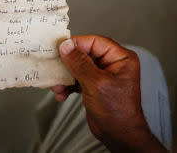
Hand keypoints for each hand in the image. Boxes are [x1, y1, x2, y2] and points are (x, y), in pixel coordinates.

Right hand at [51, 35, 165, 151]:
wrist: (119, 135)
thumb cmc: (117, 111)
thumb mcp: (96, 83)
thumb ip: (80, 63)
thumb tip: (66, 46)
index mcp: (121, 58)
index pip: (95, 42)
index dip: (77, 44)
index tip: (60, 47)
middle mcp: (113, 64)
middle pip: (84, 54)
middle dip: (68, 63)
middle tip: (55, 65)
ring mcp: (103, 76)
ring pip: (78, 67)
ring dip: (65, 77)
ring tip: (57, 85)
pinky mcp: (94, 86)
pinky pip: (77, 79)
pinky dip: (68, 86)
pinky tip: (62, 94)